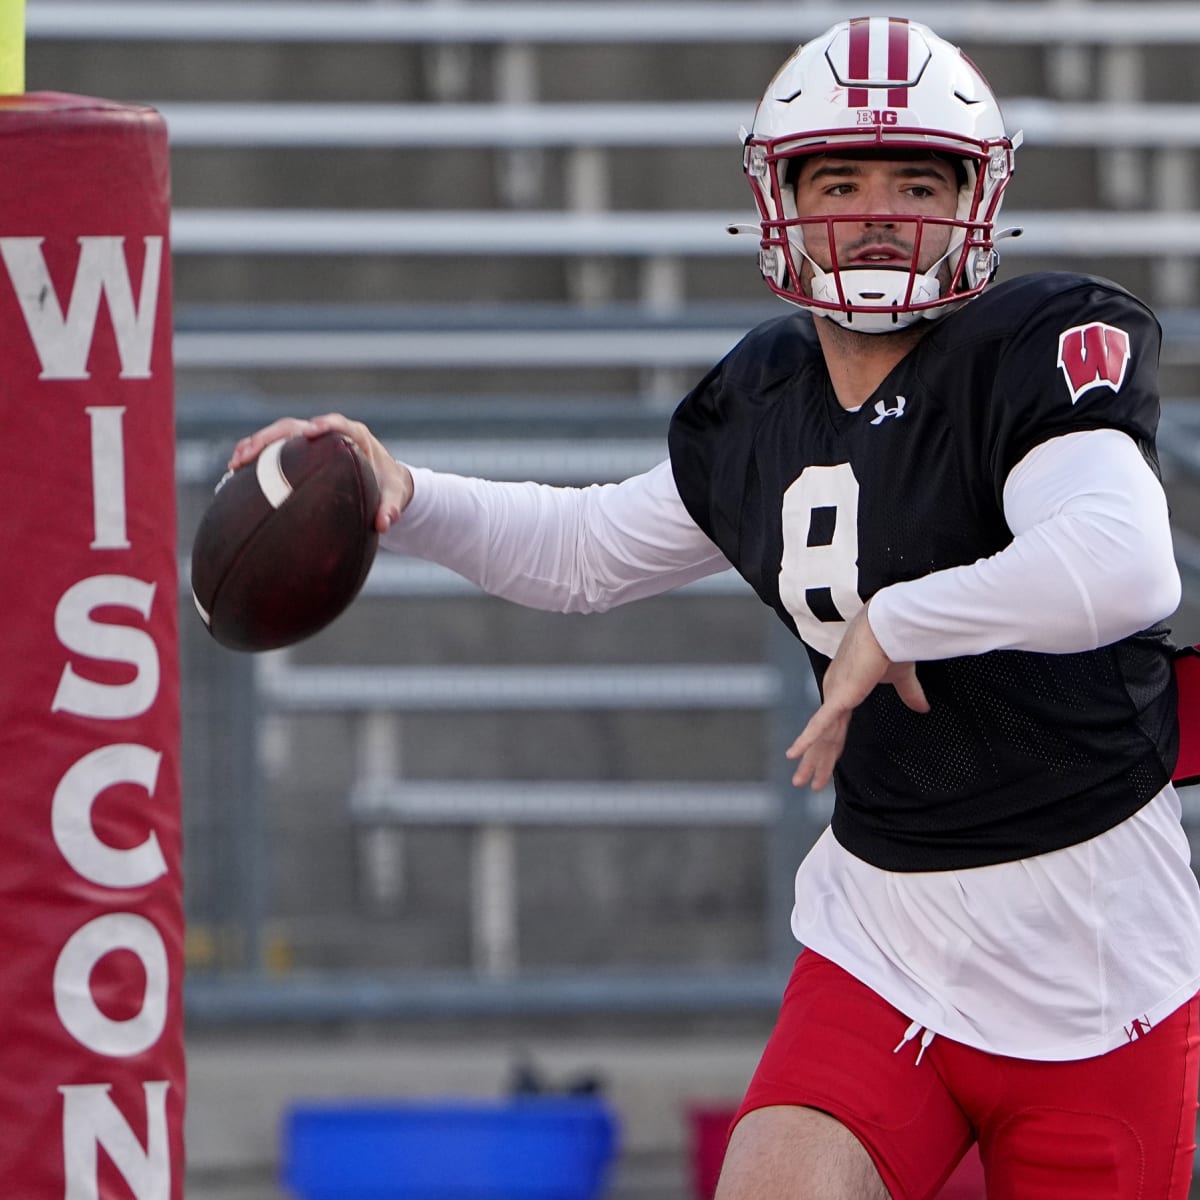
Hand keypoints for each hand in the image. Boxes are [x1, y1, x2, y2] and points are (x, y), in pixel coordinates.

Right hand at [227, 412, 414, 533]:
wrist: (383, 481)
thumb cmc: (388, 485)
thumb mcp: (395, 496)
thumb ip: (391, 508)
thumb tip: (384, 524)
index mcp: (354, 436)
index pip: (338, 424)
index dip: (324, 425)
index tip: (312, 430)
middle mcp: (328, 433)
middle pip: (296, 427)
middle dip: (272, 436)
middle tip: (253, 451)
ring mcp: (309, 441)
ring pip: (278, 436)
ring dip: (255, 446)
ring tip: (235, 463)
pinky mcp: (297, 452)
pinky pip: (272, 451)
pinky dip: (254, 458)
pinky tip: (234, 473)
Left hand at [785, 605, 929, 790]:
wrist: (887, 626)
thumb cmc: (892, 645)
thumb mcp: (901, 678)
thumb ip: (909, 694)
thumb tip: (923, 708)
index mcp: (845, 691)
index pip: (835, 727)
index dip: (830, 748)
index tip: (822, 765)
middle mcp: (834, 695)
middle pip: (823, 737)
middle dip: (815, 762)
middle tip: (804, 783)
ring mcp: (834, 696)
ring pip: (820, 737)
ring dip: (811, 761)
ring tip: (800, 782)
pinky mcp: (839, 695)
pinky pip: (820, 723)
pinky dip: (806, 739)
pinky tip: (794, 755)